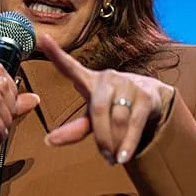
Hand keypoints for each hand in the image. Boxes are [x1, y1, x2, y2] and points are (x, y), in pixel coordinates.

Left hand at [36, 33, 174, 163]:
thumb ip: (75, 128)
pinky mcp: (146, 95)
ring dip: (115, 143)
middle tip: (104, 156)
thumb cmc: (115, 106)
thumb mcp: (94, 118)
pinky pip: (135, 122)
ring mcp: (128, 84)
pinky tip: (124, 156)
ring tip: (114, 158)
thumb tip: (49, 141)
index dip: (56, 53)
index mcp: (90, 80)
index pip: (70, 66)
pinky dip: (129, 142)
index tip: (42, 38)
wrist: (153, 99)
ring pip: (118, 118)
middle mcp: (108, 78)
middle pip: (98, 109)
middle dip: (101, 137)